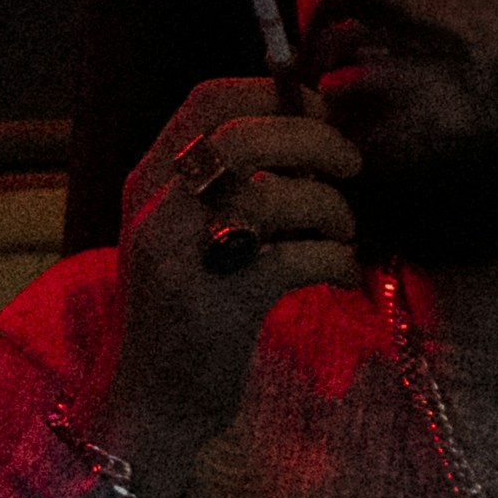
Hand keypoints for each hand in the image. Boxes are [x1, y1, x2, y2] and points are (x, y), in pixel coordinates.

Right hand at [104, 72, 364, 462]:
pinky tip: (340, 273)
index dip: (275, 93)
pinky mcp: (220, 306)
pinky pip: (298, 259)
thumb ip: (218, 181)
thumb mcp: (178, 232)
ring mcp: (184, 257)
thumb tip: (307, 131)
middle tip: (350, 163)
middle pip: (246, 136)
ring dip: (330, 206)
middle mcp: (157, 210)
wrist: (149, 404)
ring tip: (343, 231)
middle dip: (315, 139)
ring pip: (274, 195)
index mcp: (147, 181)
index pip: (208, 100)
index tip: (320, 112)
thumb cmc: (182, 310)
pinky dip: (336, 260)